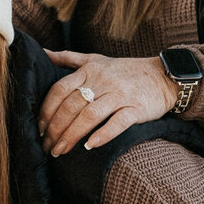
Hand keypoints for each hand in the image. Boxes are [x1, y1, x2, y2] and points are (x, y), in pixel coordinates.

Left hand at [39, 49, 176, 154]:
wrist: (164, 76)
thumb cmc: (125, 70)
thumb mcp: (96, 59)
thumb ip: (69, 58)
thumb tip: (42, 53)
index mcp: (90, 70)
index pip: (60, 89)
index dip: (47, 110)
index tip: (39, 128)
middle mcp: (103, 81)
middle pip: (72, 106)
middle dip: (55, 129)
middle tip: (47, 146)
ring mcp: (120, 95)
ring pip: (90, 116)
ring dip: (72, 136)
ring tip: (61, 150)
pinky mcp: (136, 108)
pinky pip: (117, 123)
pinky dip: (102, 135)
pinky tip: (90, 147)